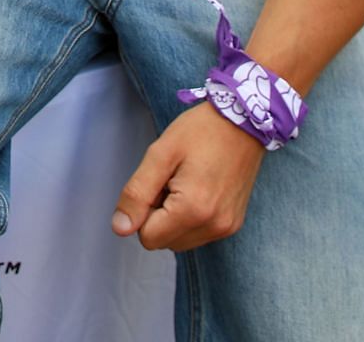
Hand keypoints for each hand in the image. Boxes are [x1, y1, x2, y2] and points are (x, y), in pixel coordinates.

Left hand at [112, 103, 265, 251]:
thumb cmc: (200, 131)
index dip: (144, 209)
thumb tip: (120, 228)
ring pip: (179, 241)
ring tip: (187, 183)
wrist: (243, 121)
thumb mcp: (160, 154)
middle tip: (172, 180)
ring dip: (174, 218)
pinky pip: (198, 235)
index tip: (159, 182)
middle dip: (158, 215)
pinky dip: (190, 218)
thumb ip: (137, 193)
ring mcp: (226, 227)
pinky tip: (199, 190)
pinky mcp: (233, 224)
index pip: (147, 237)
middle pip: (163, 242)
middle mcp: (213, 226)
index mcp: (192, 210)